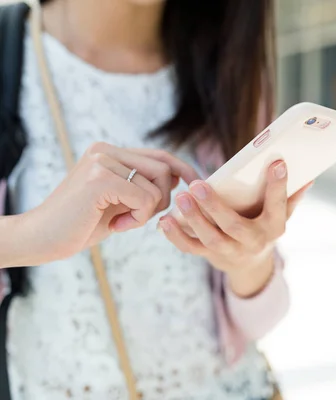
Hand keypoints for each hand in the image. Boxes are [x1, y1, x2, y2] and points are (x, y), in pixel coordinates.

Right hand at [7, 142, 197, 266]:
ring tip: (123, 222)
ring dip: (147, 212)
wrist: (42, 239)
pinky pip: (145, 199)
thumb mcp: (119, 201)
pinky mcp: (100, 179)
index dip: (182, 170)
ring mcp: (101, 161)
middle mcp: (105, 150)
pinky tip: (116, 227)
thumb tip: (177, 177)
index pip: (159, 156)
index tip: (196, 185)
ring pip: (156, 185)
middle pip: (163, 169)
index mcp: (109, 152)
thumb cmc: (82, 224)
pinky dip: (138, 219)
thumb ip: (143, 186)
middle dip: (162, 199)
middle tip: (139, 218)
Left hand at [159, 161, 310, 295]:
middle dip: (214, 206)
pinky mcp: (211, 256)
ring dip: (193, 219)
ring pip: (210, 238)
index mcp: (273, 227)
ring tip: (181, 197)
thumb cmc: (265, 227)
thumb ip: (292, 196)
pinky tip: (164, 221)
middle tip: (198, 185)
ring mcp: (230, 252)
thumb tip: (309, 176)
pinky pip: (191, 248)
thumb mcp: (282, 214)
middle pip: (232, 226)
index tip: (277, 163)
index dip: (278, 186)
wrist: (251, 265)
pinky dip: (175, 237)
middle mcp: (253, 242)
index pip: (278, 205)